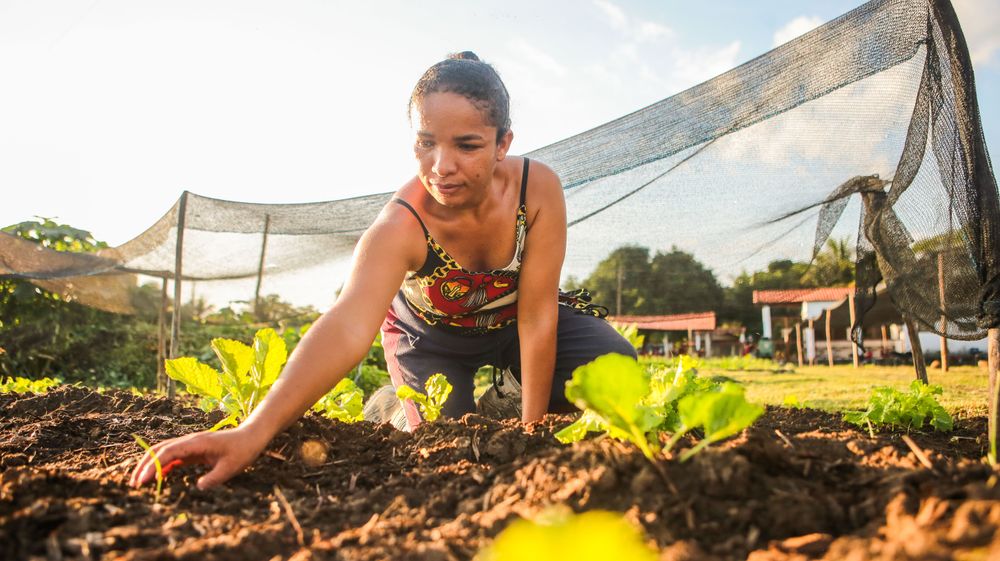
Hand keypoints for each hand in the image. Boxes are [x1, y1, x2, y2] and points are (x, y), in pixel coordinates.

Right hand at [129, 426, 267, 490]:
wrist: (251, 437)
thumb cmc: (243, 450)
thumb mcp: (231, 467)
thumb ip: (215, 478)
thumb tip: (198, 487)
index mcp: (196, 443)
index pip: (168, 452)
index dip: (153, 466)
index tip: (142, 480)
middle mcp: (190, 441)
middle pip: (159, 449)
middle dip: (144, 465)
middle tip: (133, 483)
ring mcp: (191, 445)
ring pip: (164, 452)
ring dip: (150, 465)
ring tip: (139, 482)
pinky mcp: (194, 450)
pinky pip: (174, 457)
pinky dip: (162, 466)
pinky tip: (157, 478)